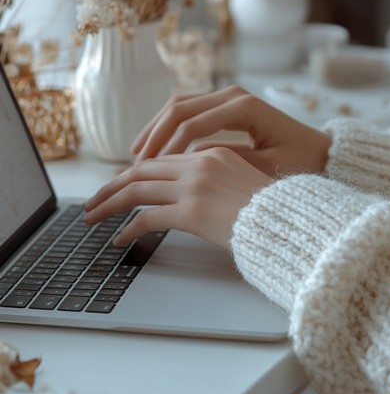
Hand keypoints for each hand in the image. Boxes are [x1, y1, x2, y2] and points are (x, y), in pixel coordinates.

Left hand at [84, 147, 270, 248]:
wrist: (292, 223)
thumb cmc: (275, 210)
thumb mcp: (244, 182)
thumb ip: (215, 177)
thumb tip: (189, 190)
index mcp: (213, 154)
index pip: (160, 159)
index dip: (134, 172)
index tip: (120, 185)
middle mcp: (200, 165)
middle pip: (141, 171)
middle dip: (112, 187)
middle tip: (93, 202)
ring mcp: (194, 188)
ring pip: (136, 191)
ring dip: (109, 204)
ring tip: (93, 218)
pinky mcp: (191, 212)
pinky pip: (147, 218)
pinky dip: (129, 228)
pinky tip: (121, 239)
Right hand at [131, 85, 330, 176]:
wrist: (322, 152)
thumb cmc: (300, 163)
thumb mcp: (265, 169)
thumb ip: (225, 164)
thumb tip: (186, 167)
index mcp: (244, 107)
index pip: (191, 124)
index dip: (165, 148)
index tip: (147, 170)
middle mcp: (234, 95)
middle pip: (179, 108)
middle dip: (154, 135)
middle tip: (135, 162)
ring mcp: (229, 96)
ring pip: (179, 105)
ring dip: (156, 128)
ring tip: (137, 154)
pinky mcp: (227, 105)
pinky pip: (189, 110)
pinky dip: (169, 126)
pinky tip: (156, 146)